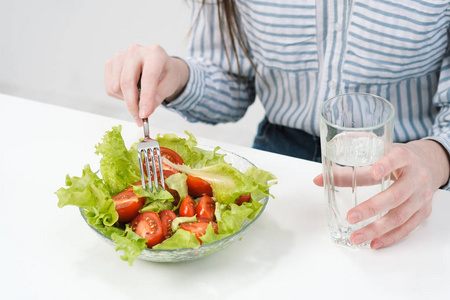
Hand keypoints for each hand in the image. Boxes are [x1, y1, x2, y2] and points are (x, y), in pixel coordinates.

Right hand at [104, 43, 188, 125]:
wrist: (160, 66)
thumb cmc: (166, 74)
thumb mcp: (169, 86)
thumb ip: (157, 98)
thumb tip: (144, 112)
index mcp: (155, 53)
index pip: (148, 77)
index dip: (146, 98)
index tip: (144, 115)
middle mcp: (135, 50)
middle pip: (127, 82)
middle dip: (132, 104)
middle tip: (140, 118)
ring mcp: (120, 55)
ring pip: (116, 87)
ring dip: (126, 99)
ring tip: (138, 96)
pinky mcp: (111, 63)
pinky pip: (110, 87)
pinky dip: (120, 95)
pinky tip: (130, 90)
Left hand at [314, 140, 449, 248]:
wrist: (429, 163)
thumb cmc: (397, 159)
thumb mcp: (376, 156)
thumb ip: (349, 168)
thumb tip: (318, 180)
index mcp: (404, 157)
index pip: (397, 159)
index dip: (387, 165)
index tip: (375, 171)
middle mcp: (416, 177)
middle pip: (395, 195)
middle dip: (372, 208)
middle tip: (350, 217)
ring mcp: (421, 196)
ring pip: (400, 216)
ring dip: (377, 229)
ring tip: (356, 237)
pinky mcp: (424, 211)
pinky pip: (407, 227)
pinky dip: (390, 237)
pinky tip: (374, 243)